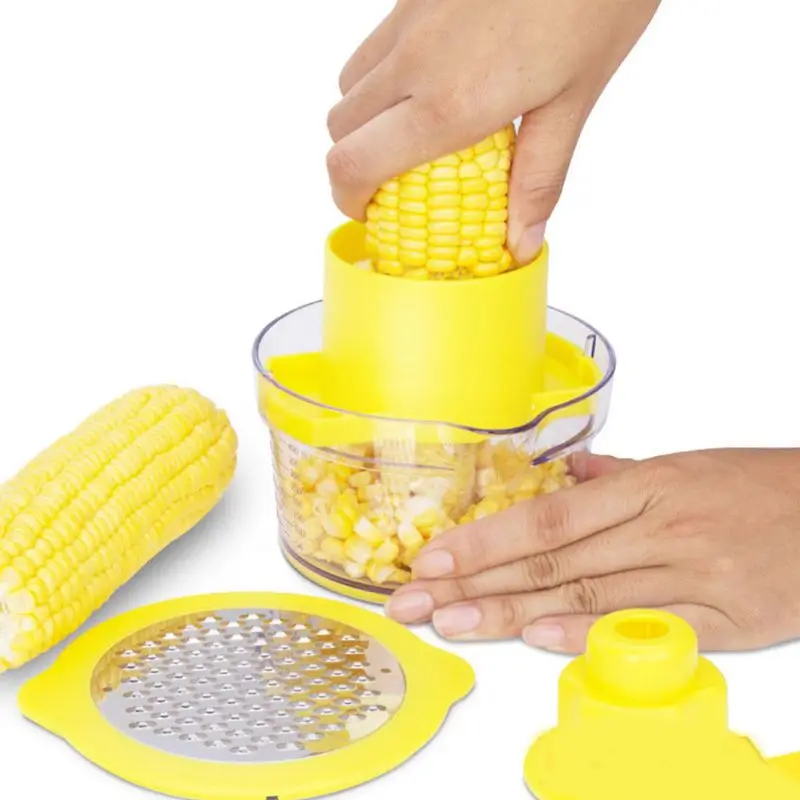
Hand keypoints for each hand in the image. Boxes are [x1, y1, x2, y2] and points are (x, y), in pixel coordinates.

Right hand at [327, 0, 659, 262]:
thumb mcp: (575, 99)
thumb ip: (539, 177)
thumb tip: (520, 241)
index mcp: (449, 103)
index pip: (353, 165)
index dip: (348, 201)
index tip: (371, 213)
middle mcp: (414, 60)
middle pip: (339, 128)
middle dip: (355, 164)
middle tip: (394, 181)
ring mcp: (409, 19)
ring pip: (350, 85)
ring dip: (366, 119)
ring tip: (414, 131)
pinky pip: (375, 46)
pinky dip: (383, 77)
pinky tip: (431, 78)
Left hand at [385, 449, 799, 652]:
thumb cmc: (759, 487)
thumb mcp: (685, 465)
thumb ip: (620, 474)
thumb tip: (568, 473)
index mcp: (645, 487)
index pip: (545, 519)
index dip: (483, 539)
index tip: (433, 557)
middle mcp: (659, 529)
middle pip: (549, 562)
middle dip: (474, 582)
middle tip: (417, 601)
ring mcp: (692, 576)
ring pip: (584, 596)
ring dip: (510, 614)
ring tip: (453, 625)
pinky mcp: (727, 619)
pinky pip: (647, 630)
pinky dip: (590, 636)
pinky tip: (539, 641)